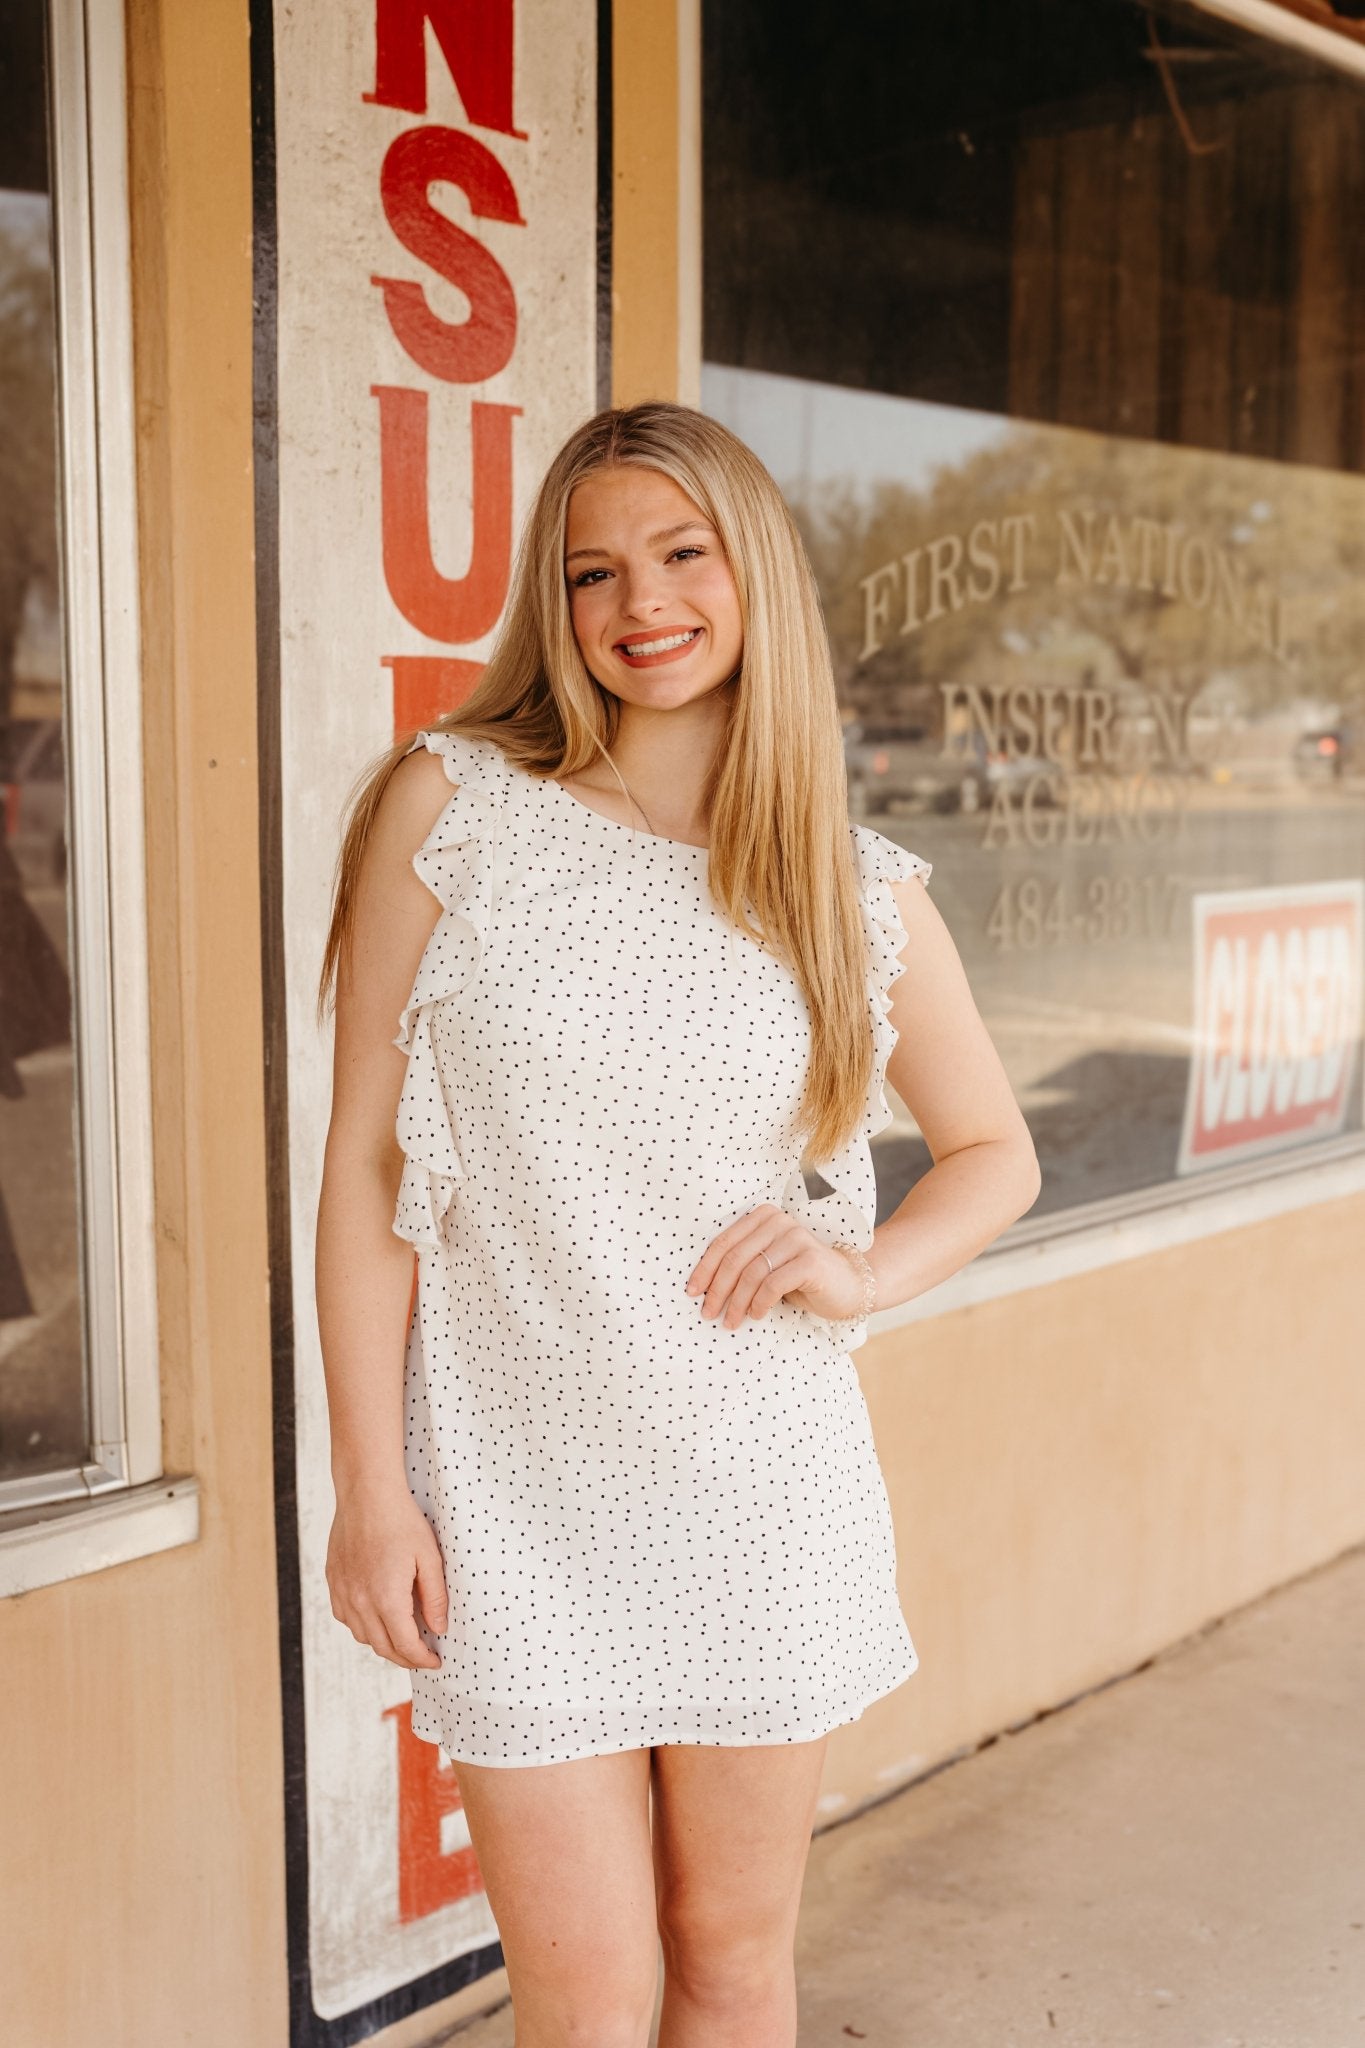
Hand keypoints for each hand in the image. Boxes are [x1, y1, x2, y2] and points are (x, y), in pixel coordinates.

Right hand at [326, 1481, 447, 1669]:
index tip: (434, 1661)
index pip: (405, 1645)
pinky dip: (362, 1625)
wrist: (367, 1493)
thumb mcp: (429, 1558)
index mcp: (386, 1598)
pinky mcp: (333, 1581)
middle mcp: (360, 1601)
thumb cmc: (401, 1521)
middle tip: (422, 1656)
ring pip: (362, 1636)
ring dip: (383, 1643)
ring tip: (402, 1637)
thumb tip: (438, 1628)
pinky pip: (346, 1617)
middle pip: (382, 1647)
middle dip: (404, 1658)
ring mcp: (343, 1592)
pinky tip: (376, 1616)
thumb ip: (435, 1597)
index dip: (422, 1659)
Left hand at [684, 1203, 871, 1330]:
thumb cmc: (800, 1278)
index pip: (724, 1242)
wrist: (848, 1284)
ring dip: (737, 1301)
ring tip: (730, 1321)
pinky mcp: (810, 1260)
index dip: (704, 1268)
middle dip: (717, 1289)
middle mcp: (779, 1221)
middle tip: (708, 1313)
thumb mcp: (767, 1265)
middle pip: (735, 1258)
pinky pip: (772, 1284)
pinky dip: (759, 1303)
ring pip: (752, 1272)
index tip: (692, 1291)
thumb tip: (701, 1286)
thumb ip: (742, 1264)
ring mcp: (796, 1238)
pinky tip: (757, 1315)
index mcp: (764, 1216)